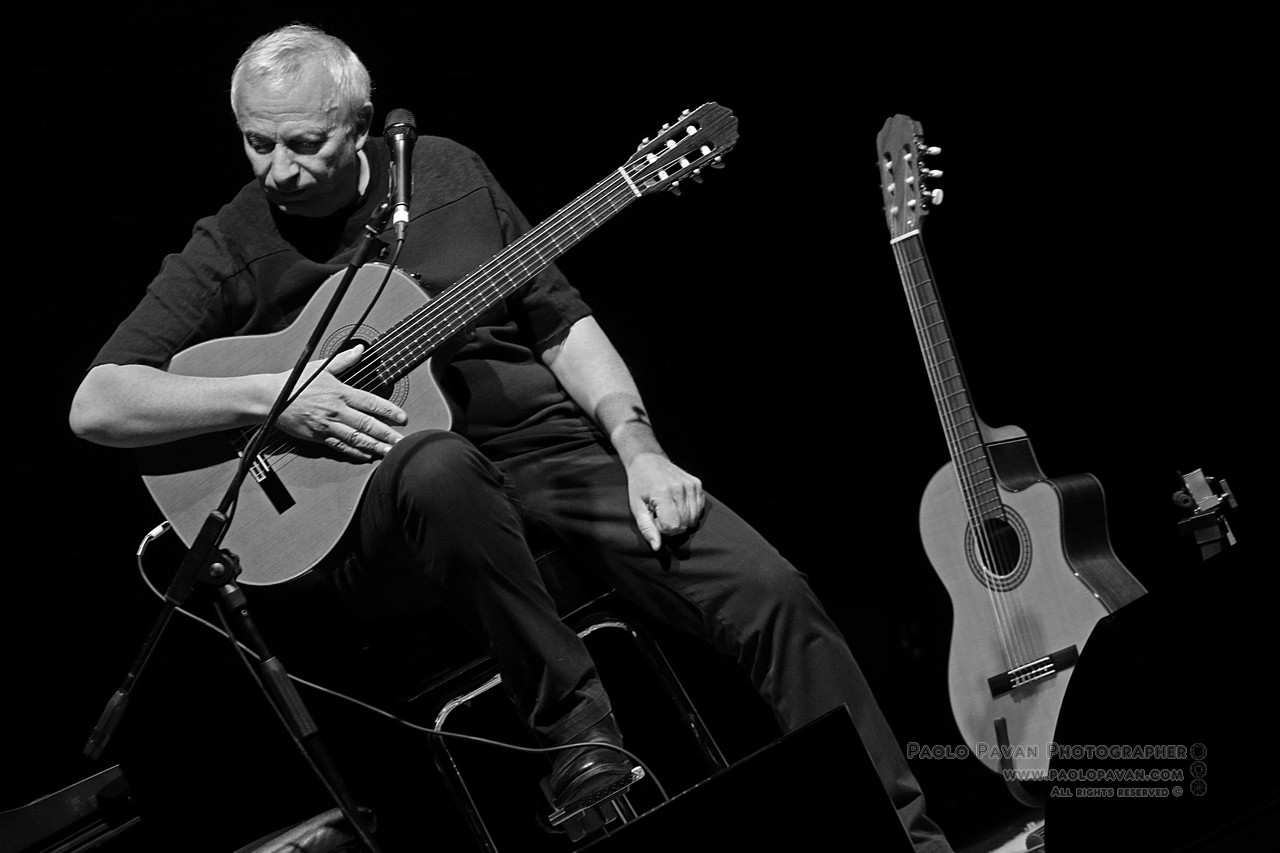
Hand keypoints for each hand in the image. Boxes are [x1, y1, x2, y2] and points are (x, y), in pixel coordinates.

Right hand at [276, 346, 407, 460]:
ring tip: (390, 452)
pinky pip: (340, 447)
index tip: (402, 418)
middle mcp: (336, 410)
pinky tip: (367, 456)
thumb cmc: (294, 382)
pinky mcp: (318, 437)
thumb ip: (344, 361)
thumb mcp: (321, 367)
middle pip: (367, 424)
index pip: (370, 403)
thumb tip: (360, 349)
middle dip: (387, 434)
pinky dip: (355, 452)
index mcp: (340, 393)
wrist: (269, 399)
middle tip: (402, 441)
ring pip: (356, 439)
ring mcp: (327, 426)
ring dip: (375, 446)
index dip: (388, 411)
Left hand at [626, 452, 704, 550]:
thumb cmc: (639, 486)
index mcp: (663, 493)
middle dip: (671, 525)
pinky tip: (677, 504)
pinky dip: (689, 512)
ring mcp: (691, 485)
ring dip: (681, 519)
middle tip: (660, 513)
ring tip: (668, 508)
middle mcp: (680, 488)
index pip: (673, 526)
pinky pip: (699, 510)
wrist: (648, 461)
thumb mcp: (637, 508)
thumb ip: (647, 528)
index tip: (654, 517)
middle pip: (684, 524)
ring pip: (694, 519)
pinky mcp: (697, 484)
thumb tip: (657, 547)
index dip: (662, 527)